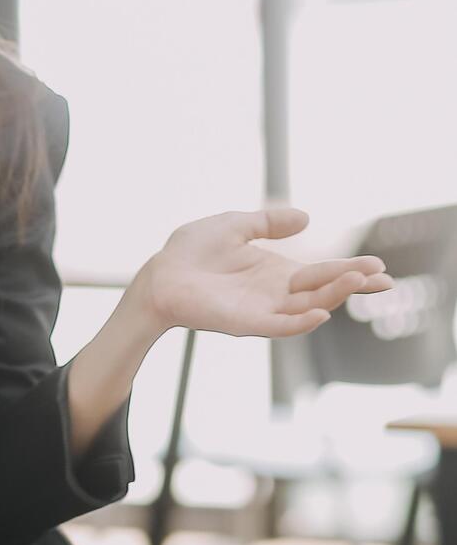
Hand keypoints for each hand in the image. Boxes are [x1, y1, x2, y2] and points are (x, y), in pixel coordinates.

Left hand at [141, 206, 392, 339]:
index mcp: (275, 273)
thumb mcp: (235, 226)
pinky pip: (279, 326)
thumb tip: (307, 218)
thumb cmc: (192, 251)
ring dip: (334, 296)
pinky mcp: (245, 323)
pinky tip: (322, 313)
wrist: (159, 273)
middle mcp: (275, 294)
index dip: (350, 271)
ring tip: (359, 281)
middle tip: (384, 279)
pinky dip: (301, 323)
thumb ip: (268, 222)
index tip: (379, 267)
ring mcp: (262, 310)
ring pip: (307, 307)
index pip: (321, 273)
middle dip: (353, 285)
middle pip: (323, 291)